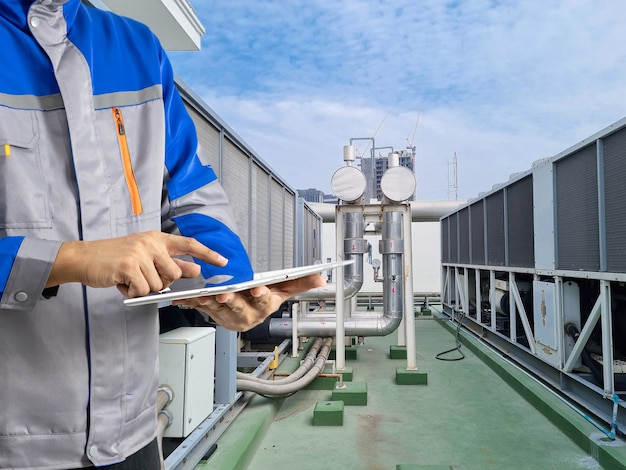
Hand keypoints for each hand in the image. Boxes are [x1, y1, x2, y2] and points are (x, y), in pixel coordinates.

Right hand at [47, 231, 226, 297]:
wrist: (83, 258)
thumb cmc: (114, 258)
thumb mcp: (145, 255)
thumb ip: (170, 262)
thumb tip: (195, 270)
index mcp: (156, 238)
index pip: (189, 244)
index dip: (208, 253)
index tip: (223, 261)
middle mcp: (150, 242)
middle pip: (176, 273)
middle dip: (163, 282)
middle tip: (143, 278)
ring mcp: (140, 253)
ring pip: (159, 284)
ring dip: (144, 289)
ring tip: (129, 279)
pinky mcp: (129, 266)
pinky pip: (143, 290)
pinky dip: (133, 293)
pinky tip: (122, 283)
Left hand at [172, 273, 325, 330]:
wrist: (244, 313)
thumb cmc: (263, 299)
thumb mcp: (282, 291)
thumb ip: (301, 283)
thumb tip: (322, 278)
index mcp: (264, 307)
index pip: (264, 301)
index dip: (261, 296)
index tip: (257, 290)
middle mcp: (247, 315)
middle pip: (239, 307)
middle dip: (232, 301)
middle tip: (225, 294)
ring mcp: (228, 316)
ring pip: (218, 309)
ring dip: (209, 302)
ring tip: (203, 294)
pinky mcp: (213, 314)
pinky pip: (201, 309)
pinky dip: (192, 303)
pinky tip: (186, 297)